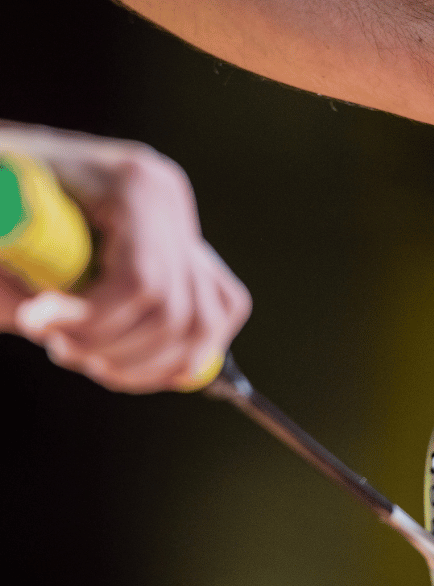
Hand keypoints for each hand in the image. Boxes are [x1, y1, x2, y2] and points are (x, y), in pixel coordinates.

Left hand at [0, 122, 250, 392]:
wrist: (8, 176)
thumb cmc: (0, 194)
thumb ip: (8, 278)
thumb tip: (35, 324)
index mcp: (134, 183)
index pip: (142, 280)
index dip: (94, 322)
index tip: (36, 327)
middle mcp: (173, 204)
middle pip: (175, 313)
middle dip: (114, 349)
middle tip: (58, 347)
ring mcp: (187, 228)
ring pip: (199, 327)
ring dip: (143, 363)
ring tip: (88, 358)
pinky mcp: (193, 255)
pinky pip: (215, 319)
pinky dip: (182, 355)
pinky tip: (138, 365)